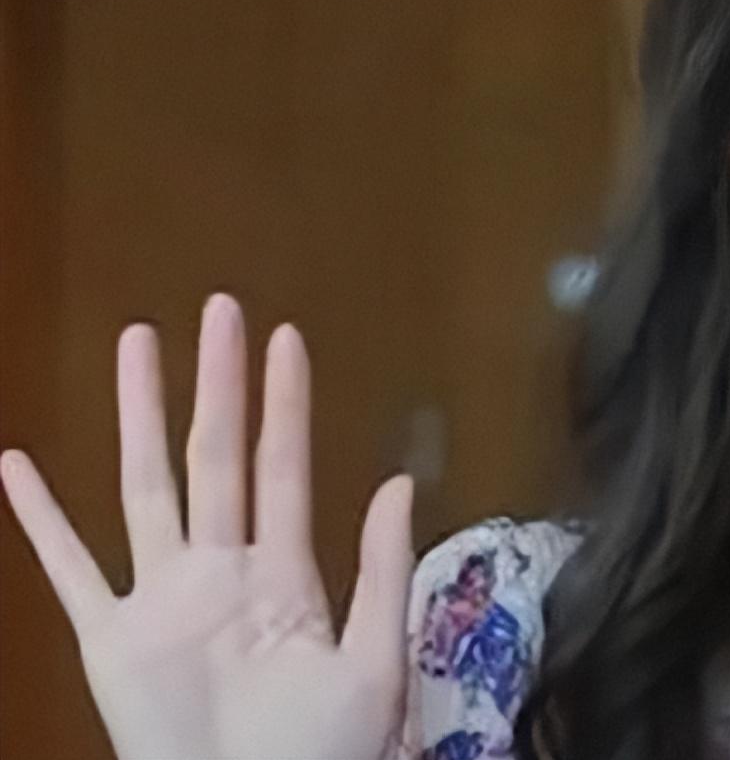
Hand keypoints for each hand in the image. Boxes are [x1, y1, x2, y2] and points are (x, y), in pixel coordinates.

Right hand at [0, 294, 414, 759]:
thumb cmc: (323, 751)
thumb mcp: (373, 662)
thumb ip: (382, 572)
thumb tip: (395, 482)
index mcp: (285, 572)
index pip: (284, 465)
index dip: (286, 402)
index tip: (286, 339)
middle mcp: (221, 568)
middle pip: (216, 455)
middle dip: (218, 383)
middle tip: (219, 309)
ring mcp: (163, 597)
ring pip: (145, 486)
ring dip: (139, 416)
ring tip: (136, 344)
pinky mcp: (111, 641)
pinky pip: (70, 570)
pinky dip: (40, 521)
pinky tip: (17, 466)